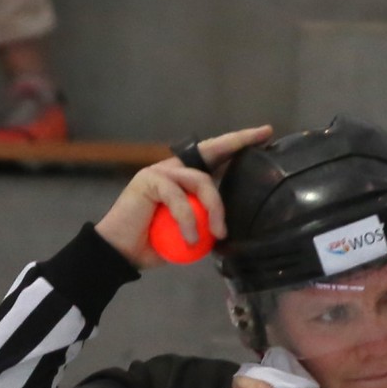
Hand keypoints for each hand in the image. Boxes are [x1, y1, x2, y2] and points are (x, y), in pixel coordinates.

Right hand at [94, 125, 273, 267]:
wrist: (121, 253)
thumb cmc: (155, 246)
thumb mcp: (191, 234)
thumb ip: (207, 223)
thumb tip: (236, 225)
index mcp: (185, 180)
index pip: (215, 158)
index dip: (238, 144)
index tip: (265, 133)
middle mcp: (173, 170)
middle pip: (211, 153)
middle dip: (237, 142)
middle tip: (262, 137)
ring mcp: (160, 172)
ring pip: (200, 180)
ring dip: (214, 208)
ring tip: (218, 234)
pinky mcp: (148, 181)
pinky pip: (178, 198)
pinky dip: (187, 220)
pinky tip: (191, 239)